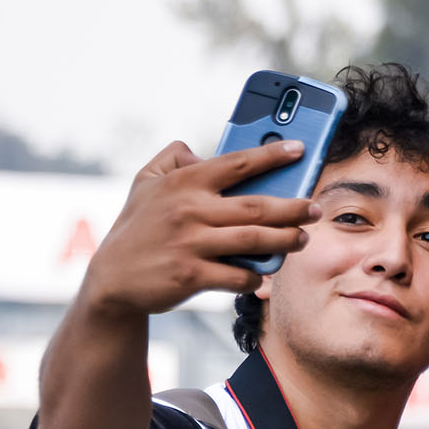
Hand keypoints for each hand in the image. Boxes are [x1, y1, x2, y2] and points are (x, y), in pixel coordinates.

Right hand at [80, 139, 318, 320]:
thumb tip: (197, 150)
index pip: (235, 163)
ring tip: (302, 238)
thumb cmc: (137, 228)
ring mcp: (190, 243)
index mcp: (182, 183)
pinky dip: (256, 275)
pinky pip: (239, 275)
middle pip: (256, 206)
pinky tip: (264, 272)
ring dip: (285, 240)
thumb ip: (170, 159)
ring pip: (254, 239)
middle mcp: (188, 210)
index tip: (299, 149)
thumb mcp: (144, 183)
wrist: (113, 279)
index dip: (271, 155)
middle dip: (294, 207)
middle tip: (316, 209)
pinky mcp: (192, 275)